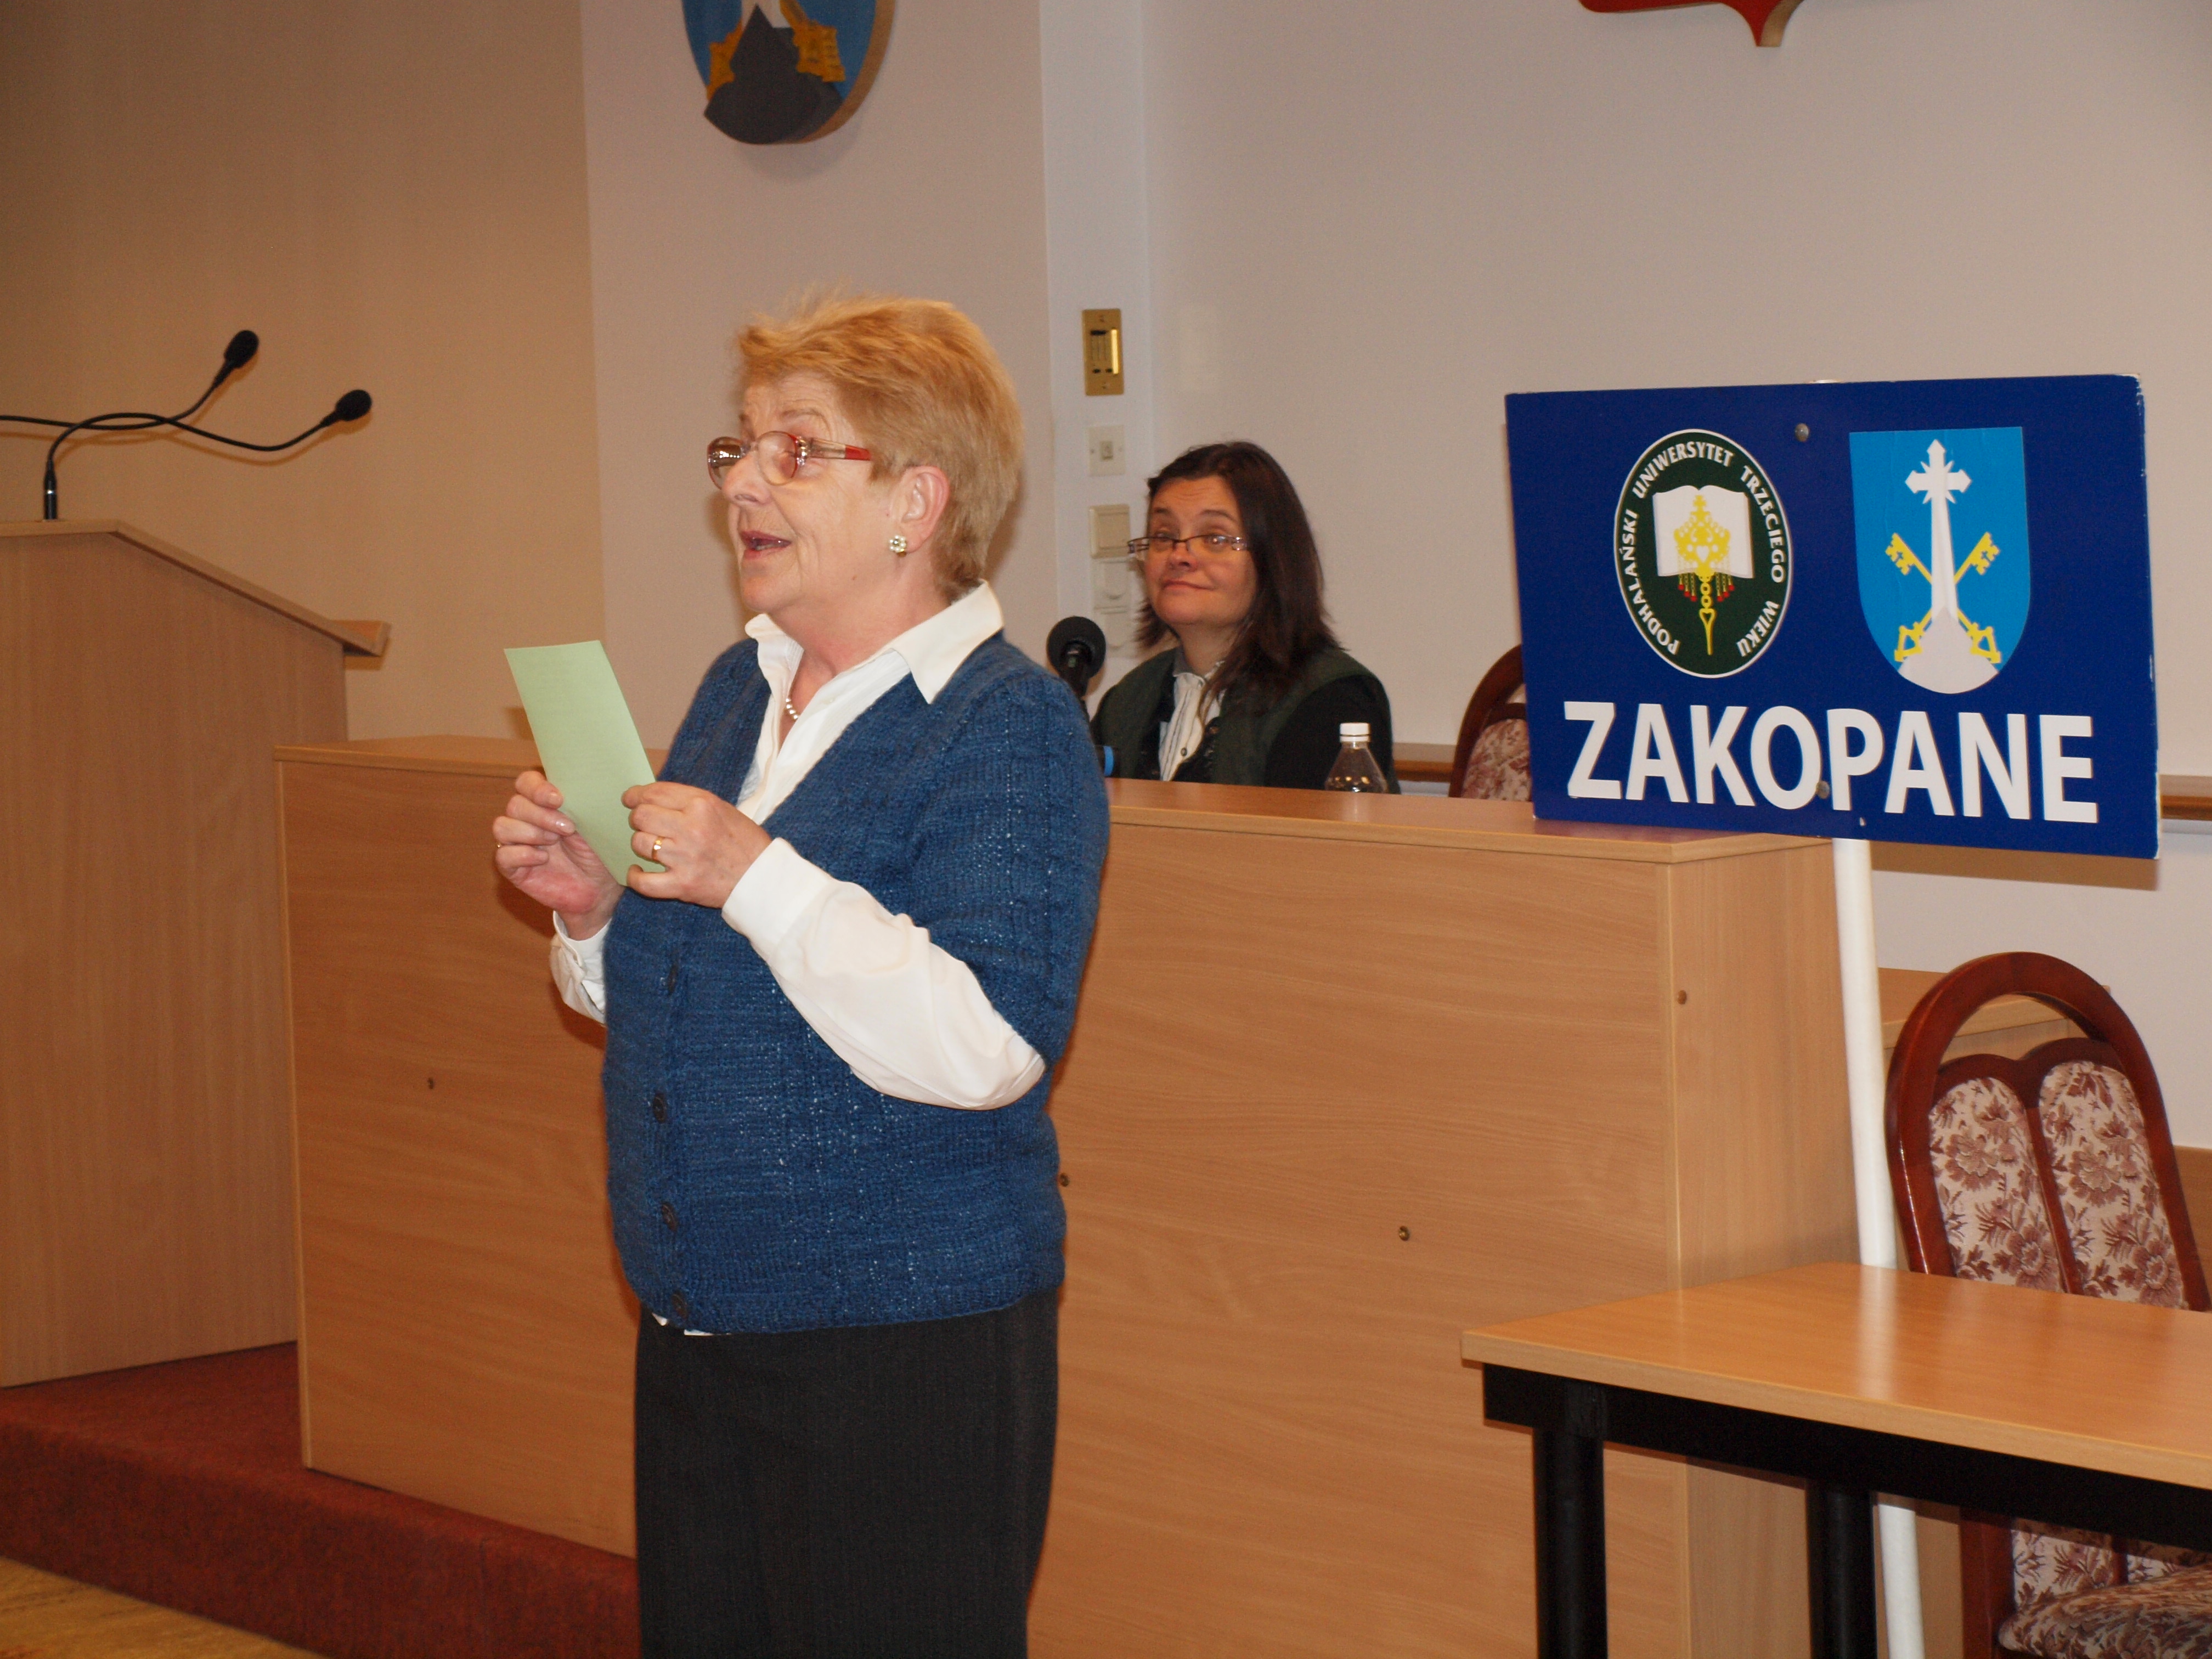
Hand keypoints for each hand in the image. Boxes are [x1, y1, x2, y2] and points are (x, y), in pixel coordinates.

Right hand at [493, 770, 622, 937]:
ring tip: (554, 842)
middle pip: (515, 804)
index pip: (526, 782)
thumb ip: (579, 804)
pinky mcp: (513, 868)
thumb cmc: (598, 851)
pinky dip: (522, 854)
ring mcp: (517, 843)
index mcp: (544, 803)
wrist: (600, 887)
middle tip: (567, 828)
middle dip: (541, 815)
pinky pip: (502, 855)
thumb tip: (575, 787)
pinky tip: (543, 859)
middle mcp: (527, 820)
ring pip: (502, 826)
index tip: (558, 799)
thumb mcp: (593, 824)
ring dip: (530, 832)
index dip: (537, 788)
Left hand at [622, 781, 771, 909]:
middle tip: (645, 824)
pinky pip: (643, 882)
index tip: (631, 799)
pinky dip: (635, 877)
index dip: (636, 795)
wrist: (762, 877)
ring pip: (640, 843)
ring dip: (642, 845)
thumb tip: (653, 798)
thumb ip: (689, 802)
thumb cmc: (744, 841)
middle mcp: (691, 828)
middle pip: (641, 815)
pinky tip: (637, 872)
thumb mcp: (722, 809)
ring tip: (651, 848)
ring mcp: (685, 857)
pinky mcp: (683, 884)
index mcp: (702, 804)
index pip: (655, 793)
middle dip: (638, 818)